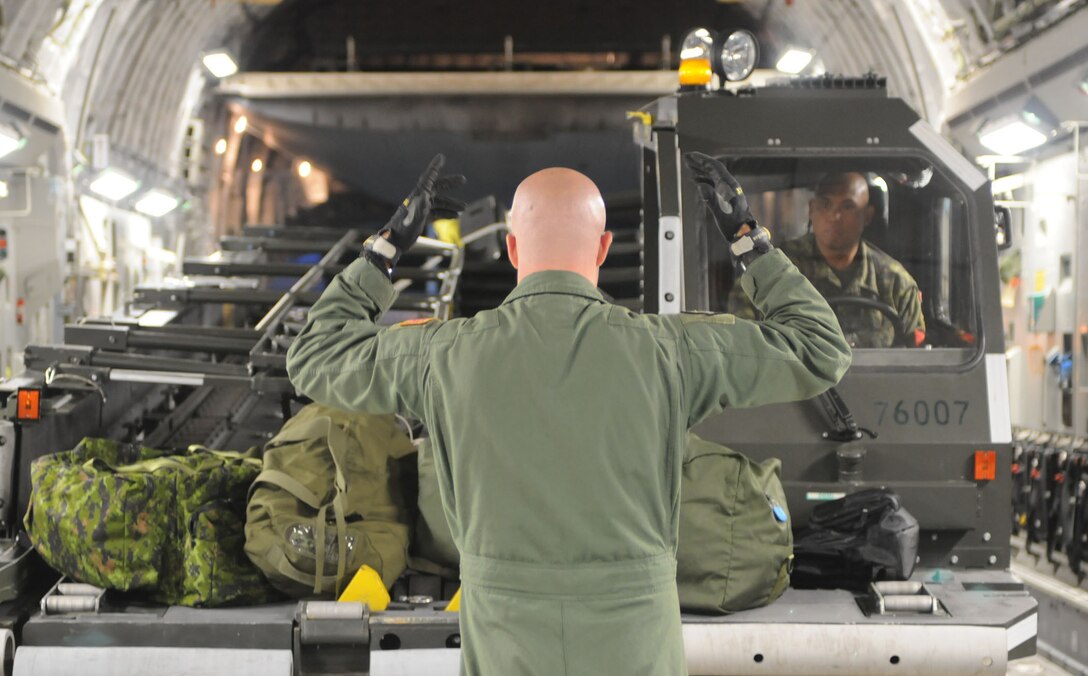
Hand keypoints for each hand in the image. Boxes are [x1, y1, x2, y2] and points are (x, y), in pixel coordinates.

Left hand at [365, 154, 466, 268]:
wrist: (395, 242)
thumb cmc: (402, 230)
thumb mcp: (413, 219)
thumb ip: (419, 208)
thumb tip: (425, 196)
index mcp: (417, 196)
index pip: (428, 178)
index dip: (435, 167)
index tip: (441, 156)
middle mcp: (419, 200)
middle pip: (437, 187)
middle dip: (450, 183)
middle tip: (463, 180)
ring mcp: (421, 209)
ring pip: (439, 202)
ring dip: (451, 203)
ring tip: (464, 207)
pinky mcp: (422, 218)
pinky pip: (436, 212)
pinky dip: (446, 213)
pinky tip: (455, 216)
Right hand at [683, 151, 756, 240]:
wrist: (744, 233)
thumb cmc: (733, 224)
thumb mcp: (720, 212)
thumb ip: (711, 199)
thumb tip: (700, 186)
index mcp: (728, 185)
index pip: (714, 167)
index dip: (701, 159)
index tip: (690, 155)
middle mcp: (729, 186)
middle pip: (713, 169)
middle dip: (699, 163)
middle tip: (686, 159)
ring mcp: (728, 191)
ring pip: (713, 176)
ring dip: (701, 171)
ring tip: (689, 169)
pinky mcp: (726, 198)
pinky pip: (714, 184)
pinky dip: (704, 180)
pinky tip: (697, 183)